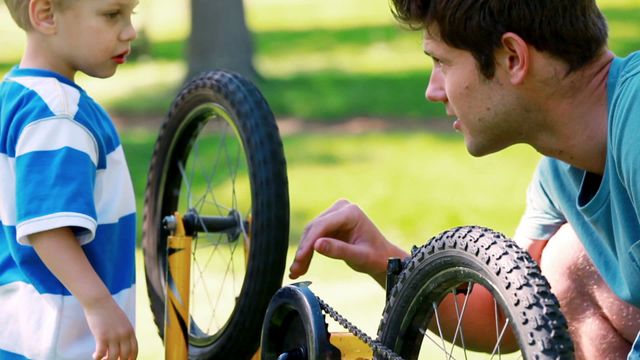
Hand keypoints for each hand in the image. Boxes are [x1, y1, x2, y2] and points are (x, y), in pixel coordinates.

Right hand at [84, 297, 137, 359]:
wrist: (99, 301)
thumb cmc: (109, 311)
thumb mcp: (122, 322)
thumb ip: (124, 332)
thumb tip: (122, 345)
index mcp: (130, 331)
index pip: (134, 350)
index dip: (131, 359)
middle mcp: (124, 335)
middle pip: (124, 356)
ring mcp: (114, 336)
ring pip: (113, 357)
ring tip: (102, 359)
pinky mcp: (102, 336)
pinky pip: (101, 353)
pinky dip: (97, 357)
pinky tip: (94, 356)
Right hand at [289, 199, 407, 285]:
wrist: (382, 257)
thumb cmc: (375, 257)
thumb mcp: (359, 257)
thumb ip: (339, 250)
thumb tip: (316, 245)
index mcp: (351, 213)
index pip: (323, 225)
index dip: (309, 243)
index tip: (300, 259)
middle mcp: (341, 209)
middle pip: (314, 229)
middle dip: (304, 250)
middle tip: (295, 270)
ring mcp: (335, 214)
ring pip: (311, 233)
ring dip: (303, 252)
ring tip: (296, 271)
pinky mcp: (330, 222)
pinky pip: (314, 236)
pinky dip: (307, 251)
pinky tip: (301, 265)